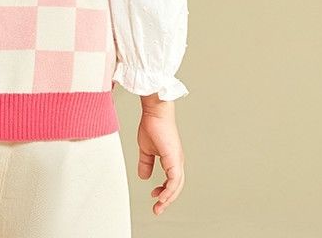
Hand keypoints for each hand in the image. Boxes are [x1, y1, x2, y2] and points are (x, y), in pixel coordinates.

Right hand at [136, 95, 184, 215]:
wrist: (155, 113)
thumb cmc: (152, 125)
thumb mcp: (146, 149)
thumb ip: (146, 163)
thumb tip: (144, 176)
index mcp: (171, 159)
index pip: (171, 181)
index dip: (164, 191)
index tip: (155, 197)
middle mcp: (177, 161)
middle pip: (176, 187)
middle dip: (167, 199)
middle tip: (157, 209)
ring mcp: (177, 160)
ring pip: (177, 186)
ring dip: (168, 198)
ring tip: (159, 206)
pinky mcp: (174, 159)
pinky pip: (174, 180)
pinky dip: (169, 190)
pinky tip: (162, 196)